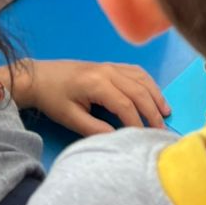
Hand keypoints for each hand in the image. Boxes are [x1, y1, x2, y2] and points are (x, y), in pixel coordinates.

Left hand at [11, 59, 169, 135]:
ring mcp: (111, 65)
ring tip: (165, 112)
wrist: (39, 76)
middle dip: (153, 111)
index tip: (143, 139)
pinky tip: (153, 94)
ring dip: (155, 95)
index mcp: (98, 83)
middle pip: (139, 91)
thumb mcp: (69, 118)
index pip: (126, 105)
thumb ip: (94, 128)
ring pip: (141, 78)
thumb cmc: (53, 98)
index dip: (137, 123)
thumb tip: (117, 139)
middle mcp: (109, 71)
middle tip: (162, 130)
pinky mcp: (111, 65)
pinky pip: (136, 71)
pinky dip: (148, 83)